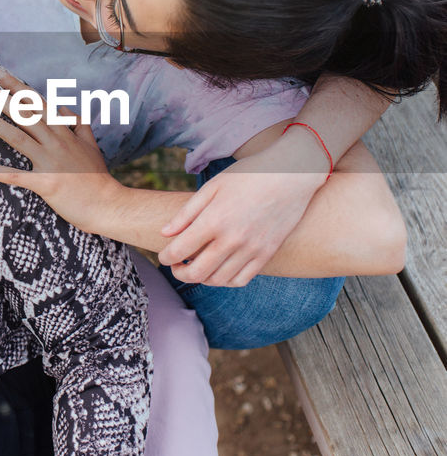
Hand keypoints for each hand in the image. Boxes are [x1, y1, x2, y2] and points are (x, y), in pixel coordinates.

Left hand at [0, 70, 120, 235]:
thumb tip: (63, 109)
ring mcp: (50, 161)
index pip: (37, 102)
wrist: (106, 205)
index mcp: (64, 131)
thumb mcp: (91, 145)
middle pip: (24, 113)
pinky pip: (14, 175)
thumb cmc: (97, 177)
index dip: (17, 87)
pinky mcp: (44, 183)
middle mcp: (56, 141)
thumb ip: (78, 125)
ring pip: (17, 137)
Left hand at [158, 151, 324, 286]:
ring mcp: (252, 249)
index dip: (165, 257)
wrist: (292, 175)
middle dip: (180, 273)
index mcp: (214, 220)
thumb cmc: (249, 175)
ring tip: (197, 267)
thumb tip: (164, 233)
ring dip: (202, 278)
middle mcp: (232, 239)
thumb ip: (187, 212)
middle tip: (176, 266)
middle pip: (197, 272)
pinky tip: (220, 270)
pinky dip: (226, 280)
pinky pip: (242, 279)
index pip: (179, 250)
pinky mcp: (267, 254)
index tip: (163, 256)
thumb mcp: (213, 186)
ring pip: (219, 280)